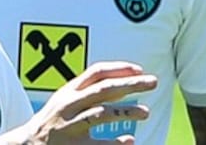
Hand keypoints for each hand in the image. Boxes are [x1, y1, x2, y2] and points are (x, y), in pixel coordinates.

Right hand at [0, 61, 156, 143]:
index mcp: (69, 91)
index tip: (139, 70)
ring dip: (127, 112)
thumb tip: (122, 77)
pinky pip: (99, 144)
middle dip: (131, 84)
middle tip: (153, 82)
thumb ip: (87, 88)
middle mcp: (69, 105)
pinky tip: (130, 140)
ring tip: (146, 112)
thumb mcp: (65, 99)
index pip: (96, 72)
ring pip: (102, 113)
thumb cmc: (52, 120)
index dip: (119, 68)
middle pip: (104, 89)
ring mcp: (70, 126)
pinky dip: (116, 142)